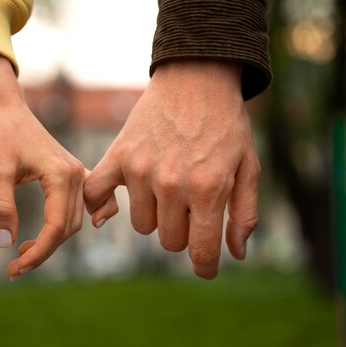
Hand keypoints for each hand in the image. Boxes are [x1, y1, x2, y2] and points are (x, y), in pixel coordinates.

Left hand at [0, 50, 116, 279]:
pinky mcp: (72, 173)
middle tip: (13, 269)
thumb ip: (1, 206)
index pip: (56, 227)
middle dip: (42, 251)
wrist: (8, 109)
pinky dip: (80, 220)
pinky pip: (88, 202)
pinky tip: (67, 233)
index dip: (37, 252)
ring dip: (52, 241)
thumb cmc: (1, 134)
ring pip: (73, 220)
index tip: (14, 268)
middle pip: (67, 228)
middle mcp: (76, 175)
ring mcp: (78, 173)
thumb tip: (5, 244)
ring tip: (22, 253)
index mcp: (61, 175)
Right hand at [84, 59, 260, 278]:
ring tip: (165, 188)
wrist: (197, 78)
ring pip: (141, 224)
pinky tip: (115, 202)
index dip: (205, 266)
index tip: (205, 268)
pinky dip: (102, 203)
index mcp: (208, 189)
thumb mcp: (248, 166)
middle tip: (190, 207)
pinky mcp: (119, 156)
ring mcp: (141, 170)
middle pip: (169, 240)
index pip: (200, 250)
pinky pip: (97, 194)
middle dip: (183, 231)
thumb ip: (244, 213)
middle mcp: (172, 183)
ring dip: (155, 214)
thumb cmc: (227, 124)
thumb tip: (235, 254)